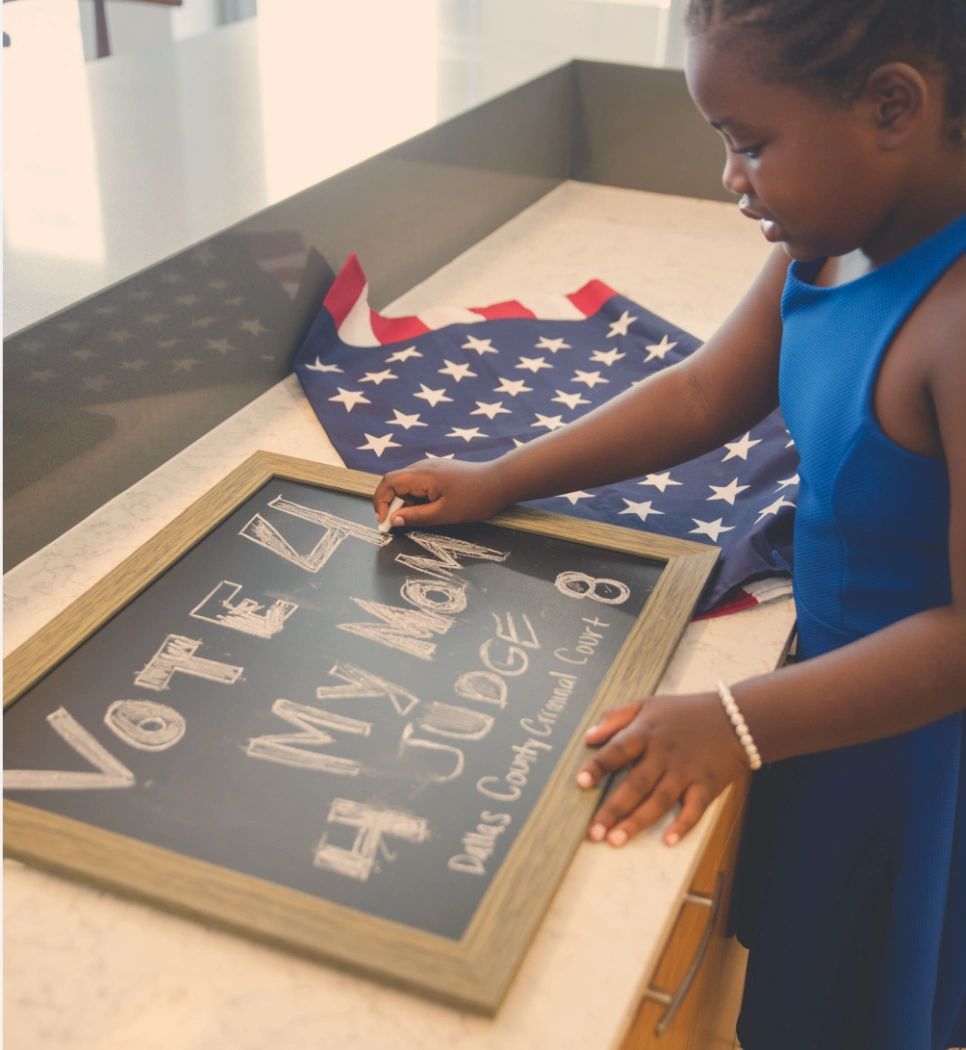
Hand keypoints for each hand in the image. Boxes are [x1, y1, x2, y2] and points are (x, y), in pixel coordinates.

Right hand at [373, 458, 510, 528]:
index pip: (388, 483)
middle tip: (397, 524)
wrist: (501, 482)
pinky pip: (418, 482)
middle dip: (391, 504)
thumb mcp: (443, 514)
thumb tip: (393, 520)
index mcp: (421, 474)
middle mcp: (423, 466)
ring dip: (405, 501)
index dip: (380, 502)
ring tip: (417, 517)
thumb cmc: (475, 499)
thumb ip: (416, 517)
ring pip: (406, 483)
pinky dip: (416, 496)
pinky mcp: (439, 470)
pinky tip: (428, 508)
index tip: (384, 522)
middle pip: (395, 482)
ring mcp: (431, 466)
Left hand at [576, 692, 747, 846]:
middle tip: (594, 832)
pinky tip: (668, 841)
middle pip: (635, 784)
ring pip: (659, 800)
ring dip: (637, 822)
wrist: (736, 718)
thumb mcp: (647, 704)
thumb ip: (615, 717)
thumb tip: (588, 736)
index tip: (580, 783)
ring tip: (615, 841)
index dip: (599, 766)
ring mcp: (686, 771)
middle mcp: (664, 753)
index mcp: (646, 732)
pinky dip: (682, 826)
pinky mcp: (707, 785)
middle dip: (613, 809)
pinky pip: (694, 809)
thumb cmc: (685, 711)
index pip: (618, 750)